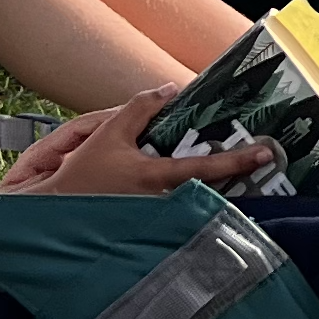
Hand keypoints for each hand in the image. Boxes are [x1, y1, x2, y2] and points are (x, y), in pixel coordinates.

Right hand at [0, 89, 276, 199]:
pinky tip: (199, 194)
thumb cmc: (80, 175)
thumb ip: (140, 109)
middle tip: (258, 161)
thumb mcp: (109, 134)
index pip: (205, 168)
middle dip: (234, 176)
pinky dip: (192, 202)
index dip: (238, 160)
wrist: (53, 213)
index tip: (265, 153)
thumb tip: (168, 89)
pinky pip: (179, 214)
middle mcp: (163, 202)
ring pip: (197, 202)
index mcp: (155, 177)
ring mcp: (158, 219)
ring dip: (214, 190)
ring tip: (235, 174)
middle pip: (211, 189)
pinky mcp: (150, 229)